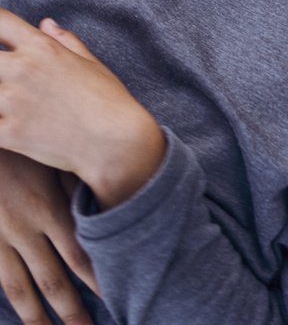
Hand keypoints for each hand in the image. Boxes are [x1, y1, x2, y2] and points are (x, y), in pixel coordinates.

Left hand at [0, 11, 165, 209]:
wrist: (114, 141)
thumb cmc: (108, 99)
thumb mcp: (89, 61)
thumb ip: (63, 39)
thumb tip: (46, 23)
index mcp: (41, 47)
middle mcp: (22, 69)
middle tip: (4, 76)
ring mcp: (13, 102)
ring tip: (3, 102)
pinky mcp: (9, 134)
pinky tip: (3, 125)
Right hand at [0, 149, 97, 324]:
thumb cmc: (19, 143)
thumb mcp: (50, 156)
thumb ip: (73, 181)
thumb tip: (104, 200)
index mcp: (48, 207)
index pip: (79, 253)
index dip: (96, 278)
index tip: (113, 297)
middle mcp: (24, 229)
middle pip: (53, 280)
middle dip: (71, 310)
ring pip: (21, 288)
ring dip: (37, 317)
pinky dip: (8, 296)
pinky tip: (19, 313)